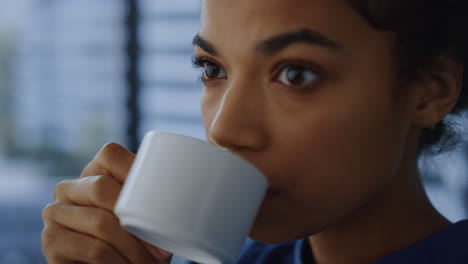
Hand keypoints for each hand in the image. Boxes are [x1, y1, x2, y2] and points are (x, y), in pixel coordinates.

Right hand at [42, 143, 172, 263]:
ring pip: (100, 221)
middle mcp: (70, 188)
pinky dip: (118, 261)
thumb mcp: (147, 213)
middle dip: (136, 220)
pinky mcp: (52, 240)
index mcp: (94, 172)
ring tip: (149, 262)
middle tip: (160, 247)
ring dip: (133, 248)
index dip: (135, 172)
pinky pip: (92, 248)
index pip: (111, 155)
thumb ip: (152, 194)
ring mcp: (56, 212)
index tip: (161, 200)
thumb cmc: (137, 240)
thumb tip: (184, 188)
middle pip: (102, 188)